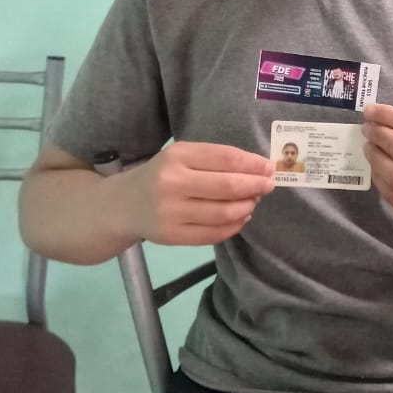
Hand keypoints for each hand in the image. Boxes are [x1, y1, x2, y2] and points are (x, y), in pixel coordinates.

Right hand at [115, 141, 274, 246]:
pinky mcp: (172, 236)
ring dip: (247, 207)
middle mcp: (171, 183)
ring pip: (224, 213)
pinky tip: (240, 218)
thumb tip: (260, 170)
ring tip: (253, 202)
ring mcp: (170, 213)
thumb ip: (216, 160)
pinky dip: (234, 226)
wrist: (124, 205)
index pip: (226, 158)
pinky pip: (214, 234)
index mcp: (176, 156)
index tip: (269, 167)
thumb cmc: (161, 175)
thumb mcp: (181, 157)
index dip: (253, 164)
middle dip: (256, 186)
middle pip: (228, 187)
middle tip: (268, 186)